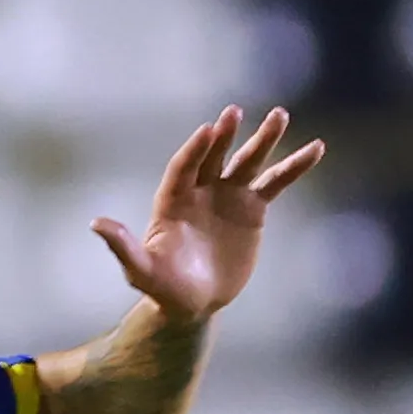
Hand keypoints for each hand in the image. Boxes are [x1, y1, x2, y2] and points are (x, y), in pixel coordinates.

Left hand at [89, 106, 326, 326]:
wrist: (194, 300)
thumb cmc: (164, 287)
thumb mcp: (142, 271)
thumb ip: (123, 247)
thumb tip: (96, 224)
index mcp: (173, 199)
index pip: (184, 167)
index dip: (195, 151)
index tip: (208, 131)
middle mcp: (202, 189)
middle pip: (215, 156)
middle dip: (225, 135)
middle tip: (234, 113)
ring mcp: (228, 195)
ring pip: (248, 161)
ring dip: (264, 139)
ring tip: (280, 115)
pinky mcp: (253, 209)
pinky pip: (276, 182)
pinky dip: (294, 166)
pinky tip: (316, 149)